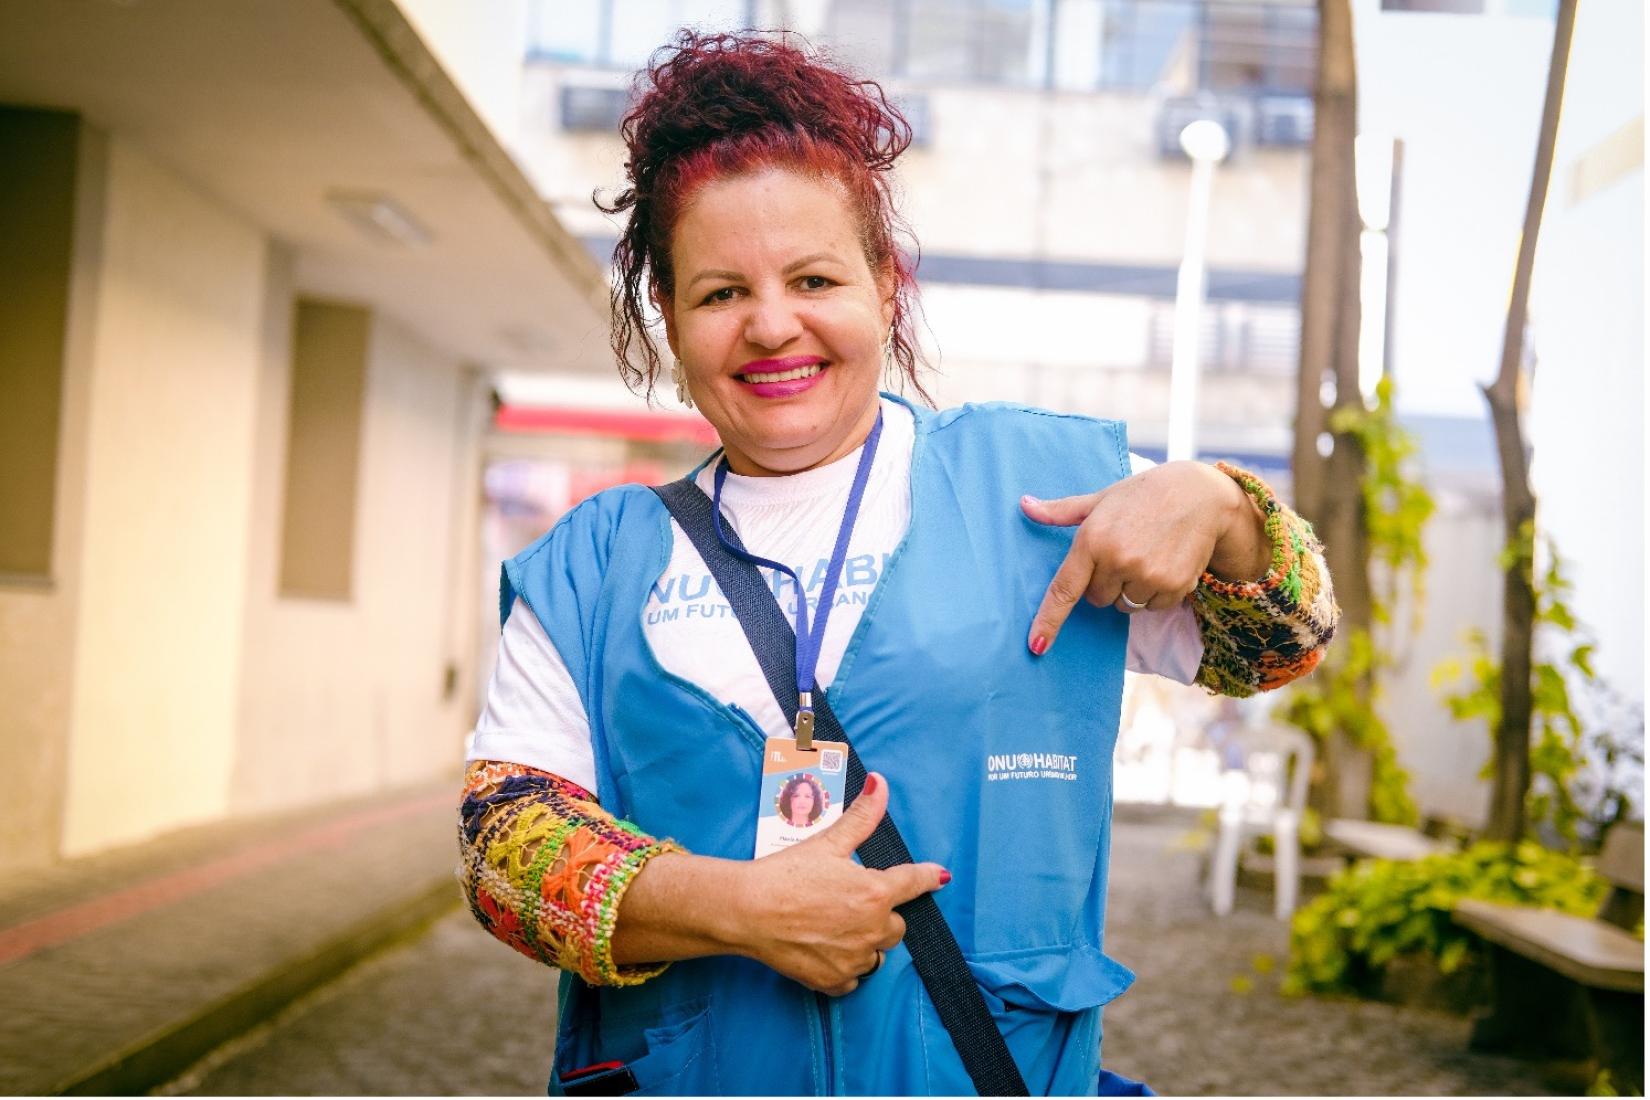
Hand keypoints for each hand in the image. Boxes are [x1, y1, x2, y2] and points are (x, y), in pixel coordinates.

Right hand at [735, 773, 947, 995]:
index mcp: (875, 893)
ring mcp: (854, 959)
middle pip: (896, 925)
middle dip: (880, 914)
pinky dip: (846, 968)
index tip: (940, 877)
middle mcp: (872, 929)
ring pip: (876, 954)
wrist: (748, 911)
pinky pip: (854, 979)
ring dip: (865, 942)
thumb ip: (862, 816)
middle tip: (850, 902)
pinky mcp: (834, 981)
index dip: (927, 877)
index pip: (913, 883)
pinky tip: (827, 951)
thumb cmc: (786, 873)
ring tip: (835, 927)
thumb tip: (881, 784)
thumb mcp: (827, 842)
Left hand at [1021, 461, 1266, 653]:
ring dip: (1131, 589)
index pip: (1064, 590)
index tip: (1036, 646)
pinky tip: (1164, 563)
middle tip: (1122, 553)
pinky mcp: (1173, 586)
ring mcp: (1147, 575)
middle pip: (1097, 600)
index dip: (1048, 621)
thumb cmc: (1143, 494)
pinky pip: (1152, 608)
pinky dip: (1155, 593)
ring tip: (1146, 555)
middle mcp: (1118, 560)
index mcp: (1093, 540)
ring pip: (1124, 606)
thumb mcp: (1101, 499)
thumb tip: (1024, 506)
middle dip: (1104, 584)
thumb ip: (1061, 511)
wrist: (1198, 494)